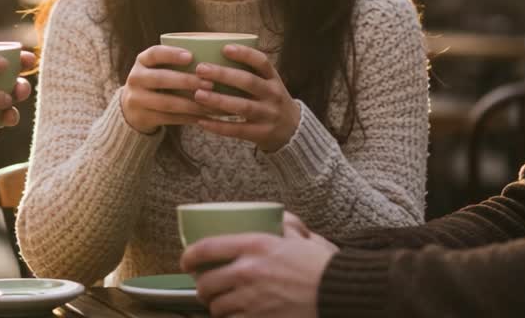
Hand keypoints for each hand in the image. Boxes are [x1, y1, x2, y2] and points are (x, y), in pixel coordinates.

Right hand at [120, 45, 214, 133]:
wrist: (132, 108)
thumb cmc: (156, 81)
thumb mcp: (157, 68)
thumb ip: (175, 63)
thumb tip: (212, 60)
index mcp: (141, 61)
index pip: (154, 53)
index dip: (172, 54)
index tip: (191, 56)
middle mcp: (135, 78)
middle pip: (162, 79)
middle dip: (187, 81)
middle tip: (210, 83)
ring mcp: (136, 99)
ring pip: (168, 102)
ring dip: (192, 104)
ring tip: (212, 103)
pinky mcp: (143, 117)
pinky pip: (169, 118)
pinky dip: (189, 118)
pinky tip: (204, 116)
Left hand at [181, 212, 336, 317]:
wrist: (339, 293)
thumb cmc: (322, 266)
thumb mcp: (302, 236)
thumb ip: (285, 224)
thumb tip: (275, 217)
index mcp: (255, 245)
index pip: (207, 248)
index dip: (189, 256)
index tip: (186, 261)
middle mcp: (248, 271)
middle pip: (206, 283)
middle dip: (202, 287)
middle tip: (206, 287)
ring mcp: (252, 299)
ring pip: (216, 307)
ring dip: (216, 307)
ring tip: (223, 304)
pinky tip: (238, 316)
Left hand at [192, 43, 300, 151]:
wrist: (293, 130)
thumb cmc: (270, 100)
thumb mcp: (269, 83)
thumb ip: (250, 72)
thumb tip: (214, 54)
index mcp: (273, 78)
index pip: (262, 62)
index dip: (244, 54)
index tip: (225, 48)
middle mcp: (273, 94)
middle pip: (249, 82)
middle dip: (224, 75)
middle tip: (200, 69)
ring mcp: (268, 115)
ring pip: (243, 106)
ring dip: (219, 100)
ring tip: (198, 94)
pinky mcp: (261, 133)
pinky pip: (237, 129)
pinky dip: (219, 126)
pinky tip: (201, 121)